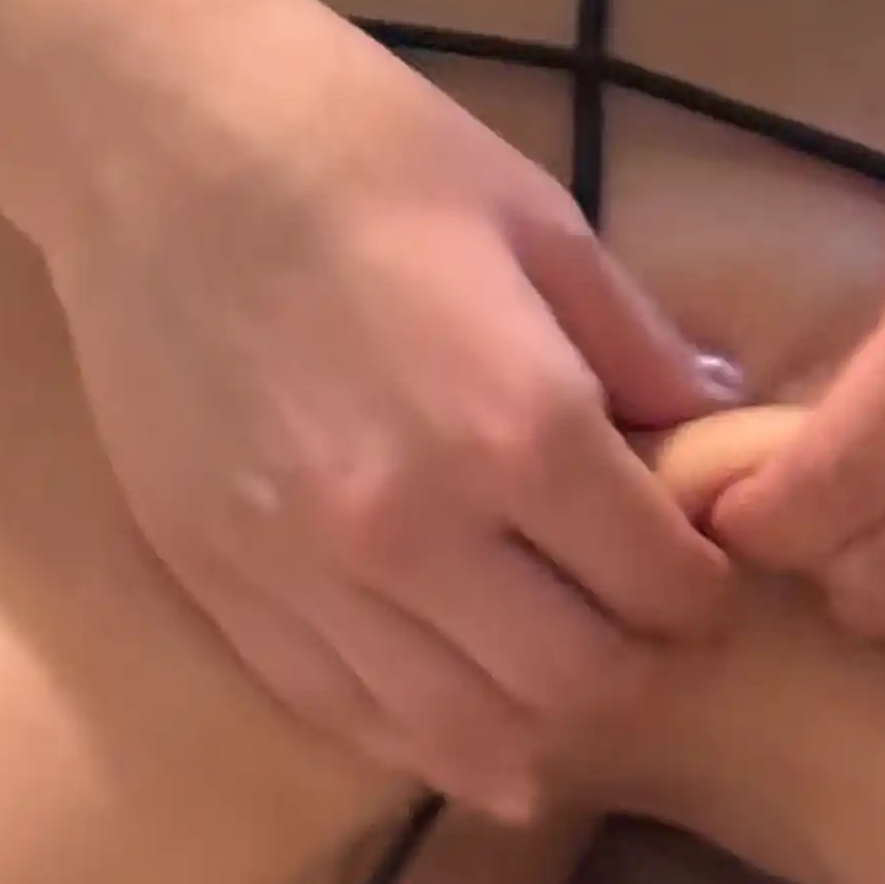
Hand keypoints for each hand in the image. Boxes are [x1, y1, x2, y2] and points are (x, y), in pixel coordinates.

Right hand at [41, 0, 736, 817]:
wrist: (162, 147)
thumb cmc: (370, 151)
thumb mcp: (541, 220)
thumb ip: (638, 345)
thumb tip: (722, 421)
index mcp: (517, 427)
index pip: (657, 582)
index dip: (705, 588)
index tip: (709, 563)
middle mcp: (416, 534)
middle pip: (574, 679)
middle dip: (640, 660)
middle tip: (650, 617)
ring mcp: (307, 580)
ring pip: (460, 731)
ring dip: (538, 721)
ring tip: (567, 673)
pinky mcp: (221, 593)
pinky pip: (342, 715)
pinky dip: (421, 736)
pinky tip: (465, 720)